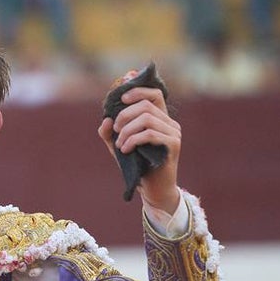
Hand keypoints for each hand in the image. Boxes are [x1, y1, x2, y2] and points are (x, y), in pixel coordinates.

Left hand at [97, 85, 180, 214]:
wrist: (153, 189)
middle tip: (116, 130)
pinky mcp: (173, 145)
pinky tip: (125, 149)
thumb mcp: (120, 146)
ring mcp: (174, 133)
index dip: (138, 91)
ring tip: (119, 144)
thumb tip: (106, 119)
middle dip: (125, 115)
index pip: (154, 94)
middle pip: (146, 105)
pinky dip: (133, 140)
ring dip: (127, 130)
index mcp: (160, 119)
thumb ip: (111, 133)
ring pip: (147, 118)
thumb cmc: (138, 165)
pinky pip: (150, 134)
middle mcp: (170, 123)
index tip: (121, 99)